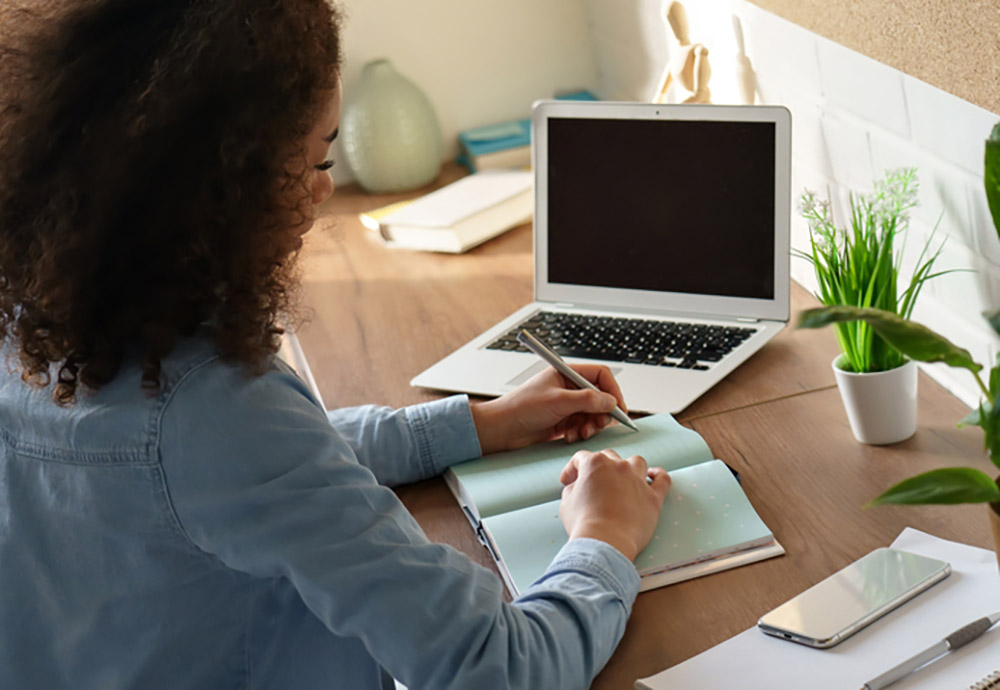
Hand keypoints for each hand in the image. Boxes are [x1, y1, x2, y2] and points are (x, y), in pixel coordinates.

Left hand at [470, 363, 628, 454]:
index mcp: (566, 373)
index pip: (600, 375)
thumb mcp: (558, 401)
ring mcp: (565, 405)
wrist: (501, 429)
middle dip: (602, 413)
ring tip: (582, 433)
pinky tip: (570, 437)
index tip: (619, 408)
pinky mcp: (562, 421)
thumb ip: (587, 400)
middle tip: (599, 424)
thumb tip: (611, 402)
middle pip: (599, 397)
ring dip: (591, 425)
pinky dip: (581, 432)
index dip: (612, 391)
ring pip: (592, 414)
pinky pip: (582, 426)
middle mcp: (568, 388)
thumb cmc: (521, 408)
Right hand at [559, 449, 670, 560]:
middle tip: (592, 483)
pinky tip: (654, 475)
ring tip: (623, 477)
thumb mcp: (566, 502)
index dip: (572, 469)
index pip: (581, 458)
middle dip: (598, 467)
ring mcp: (638, 480)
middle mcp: (619, 467)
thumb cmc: (584, 524)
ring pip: (636, 462)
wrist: (606, 542)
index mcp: (595, 464)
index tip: (568, 482)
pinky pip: (663, 479)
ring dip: (628, 467)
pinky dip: (659, 475)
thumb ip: (573, 489)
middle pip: (609, 457)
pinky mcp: (653, 498)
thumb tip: (578, 487)